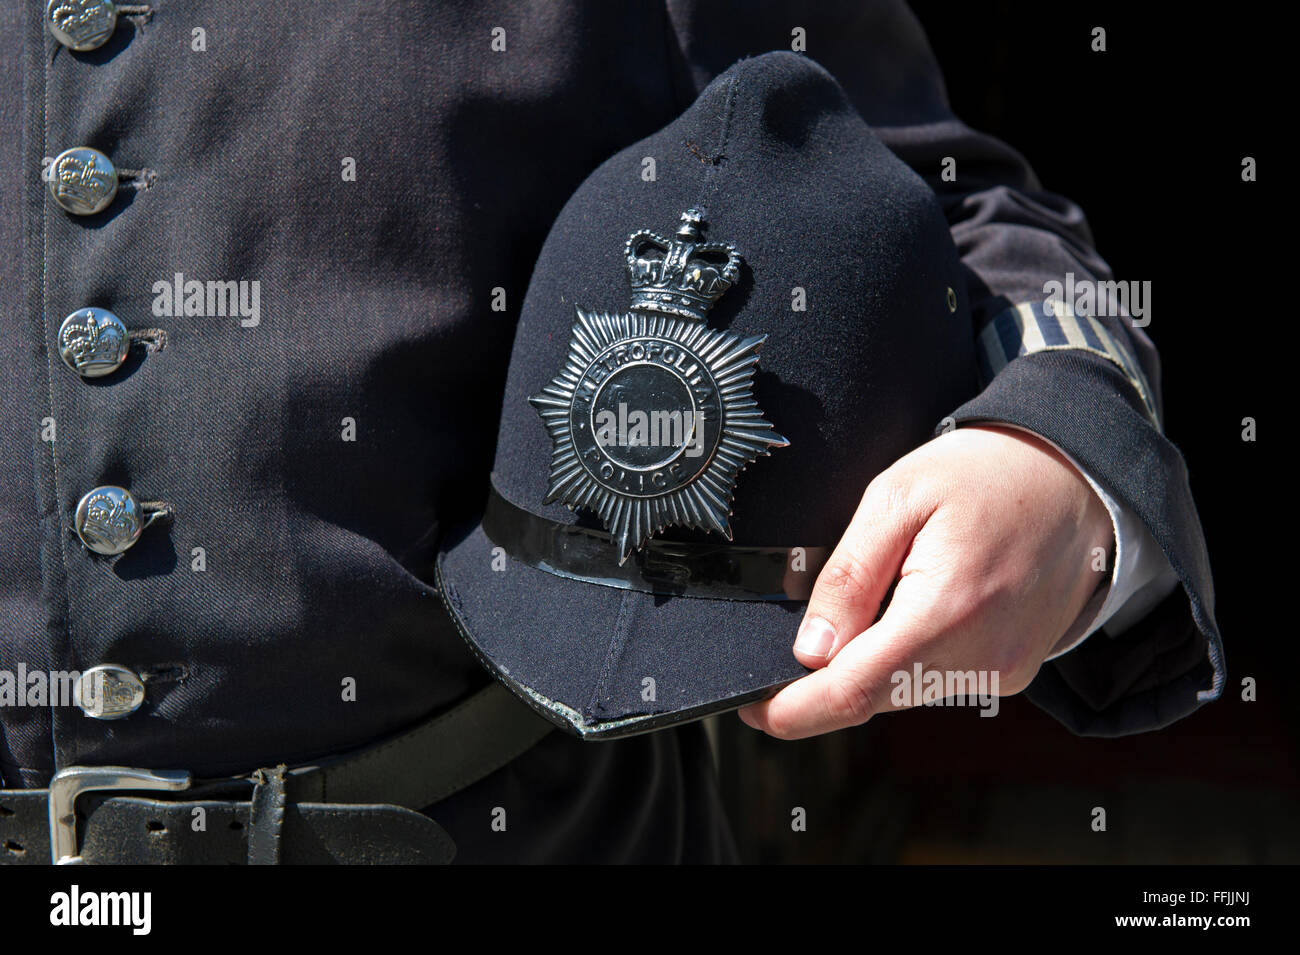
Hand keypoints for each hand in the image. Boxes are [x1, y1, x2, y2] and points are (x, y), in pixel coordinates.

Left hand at [738, 425, 1113, 738]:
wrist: (1076, 479)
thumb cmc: (985, 474)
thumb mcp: (895, 499)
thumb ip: (848, 578)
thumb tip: (810, 651)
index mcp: (948, 610)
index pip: (854, 692)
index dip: (793, 711)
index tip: (751, 710)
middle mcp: (983, 655)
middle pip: (875, 697)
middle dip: (825, 681)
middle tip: (806, 632)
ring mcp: (1004, 670)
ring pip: (903, 690)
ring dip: (872, 661)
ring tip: (889, 588)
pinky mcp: (1013, 672)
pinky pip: (937, 679)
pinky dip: (910, 655)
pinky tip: (919, 603)